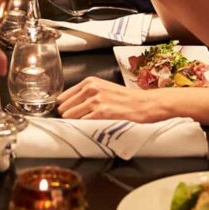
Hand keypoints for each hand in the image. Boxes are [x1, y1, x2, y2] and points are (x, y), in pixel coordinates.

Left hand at [57, 76, 173, 121]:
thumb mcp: (103, 89)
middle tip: (74, 122)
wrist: (145, 103)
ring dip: (73, 123)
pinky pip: (82, 122)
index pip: (63, 96)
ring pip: (71, 115)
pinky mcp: (102, 111)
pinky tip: (88, 128)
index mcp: (90, 82)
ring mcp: (96, 100)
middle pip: (64, 107)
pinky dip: (82, 127)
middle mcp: (91, 88)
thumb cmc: (126, 98)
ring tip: (81, 126)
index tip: (64, 114)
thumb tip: (69, 105)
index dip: (63, 107)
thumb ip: (87, 94)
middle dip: (67, 116)